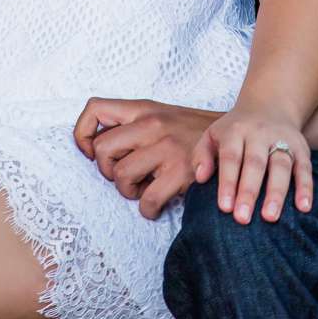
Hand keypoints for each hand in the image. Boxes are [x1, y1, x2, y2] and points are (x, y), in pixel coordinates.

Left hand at [74, 98, 216, 220]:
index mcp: (144, 109)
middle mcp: (152, 124)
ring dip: (129, 192)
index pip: (95, 108)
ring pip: (120, 177)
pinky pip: (146, 202)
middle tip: (126, 176)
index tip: (91, 153)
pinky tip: (158, 203)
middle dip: (108, 171)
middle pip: (102, 150)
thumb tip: (94, 147)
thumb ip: (132, 126)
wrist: (234, 140)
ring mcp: (166, 147)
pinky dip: (148, 210)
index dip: (83, 134)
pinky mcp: (180, 172)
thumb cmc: (191, 134)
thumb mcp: (161, 116)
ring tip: (145, 188)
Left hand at [201, 102, 313, 224]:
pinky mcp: (301, 148)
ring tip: (270, 217)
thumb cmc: (235, 130)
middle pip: (255, 163)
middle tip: (243, 219)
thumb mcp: (213, 134)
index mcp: (236, 131)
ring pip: (281, 165)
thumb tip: (200, 178)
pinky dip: (306, 187)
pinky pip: (305, 168)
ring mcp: (283, 139)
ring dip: (276, 192)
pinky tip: (304, 208)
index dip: (228, 182)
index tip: (224, 208)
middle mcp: (260, 134)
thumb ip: (202, 155)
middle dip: (249, 191)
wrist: (270, 104)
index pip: (231, 157)